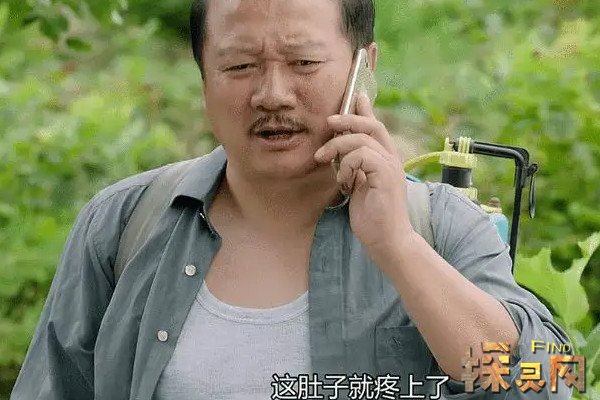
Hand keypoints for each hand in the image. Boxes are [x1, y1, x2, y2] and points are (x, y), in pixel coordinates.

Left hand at [314, 94, 416, 263]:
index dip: (366, 110)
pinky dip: (347, 165)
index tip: (356, 95)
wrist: (387, 241)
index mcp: (386, 160)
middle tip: (329, 121)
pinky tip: (344, 181)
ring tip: (326, 162)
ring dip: (338, 147)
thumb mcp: (359, 187)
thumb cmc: (372, 218)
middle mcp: (391, 159)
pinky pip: (362, 156)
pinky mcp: (386, 176)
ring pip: (362, 139)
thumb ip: (354, 168)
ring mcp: (390, 167)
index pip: (377, 127)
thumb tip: (341, 155)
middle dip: (348, 118)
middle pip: (372, 125)